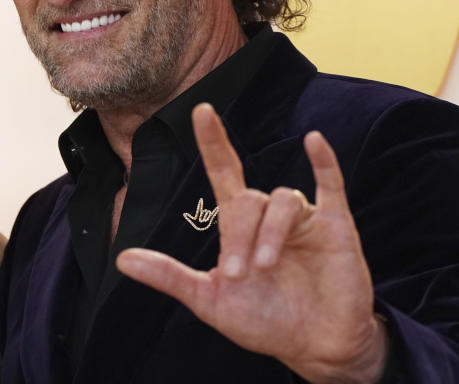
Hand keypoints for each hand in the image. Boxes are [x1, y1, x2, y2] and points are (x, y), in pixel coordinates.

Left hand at [116, 104, 387, 382]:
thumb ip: (169, 276)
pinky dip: (323, 163)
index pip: (224, 171)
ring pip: (281, 200)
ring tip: (265, 266)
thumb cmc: (263, 321)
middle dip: (240, 236)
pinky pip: (330, 185)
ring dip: (269, 232)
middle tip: (239, 274)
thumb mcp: (209, 300)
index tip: (201, 110)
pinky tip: (313, 142)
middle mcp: (269, 216)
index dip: (213, 141)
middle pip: (248, 200)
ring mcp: (303, 219)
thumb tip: (121, 259)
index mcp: (239, 226)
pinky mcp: (336, 228)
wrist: (314, 348)